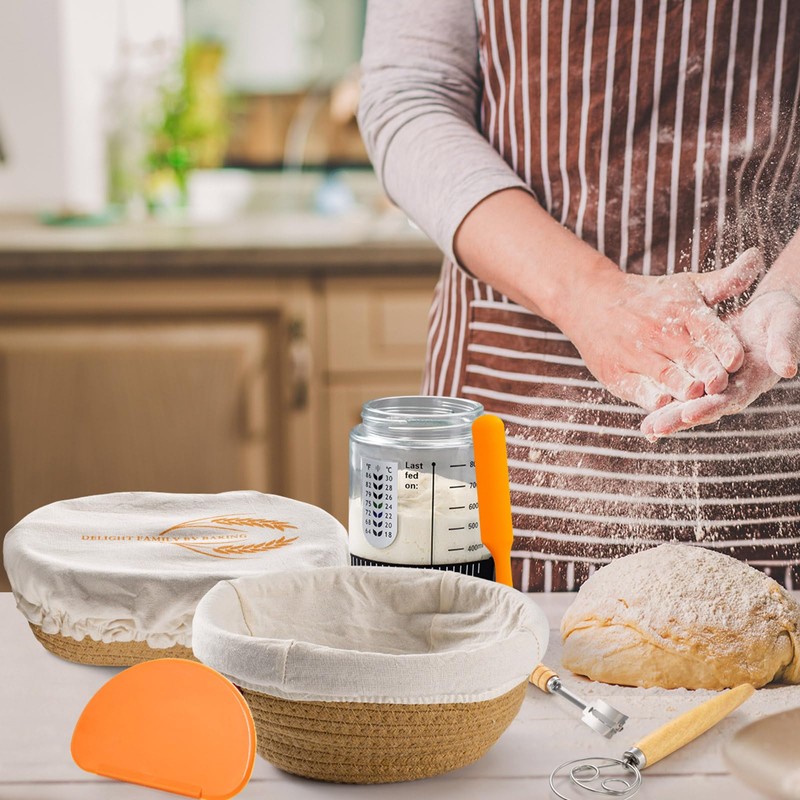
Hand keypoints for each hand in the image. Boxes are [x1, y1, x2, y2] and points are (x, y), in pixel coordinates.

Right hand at [557, 249, 762, 410]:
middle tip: (720, 384)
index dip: (724, 347)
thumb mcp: (685, 285)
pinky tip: (662, 402)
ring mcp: (636, 354)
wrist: (589, 300)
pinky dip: (649, 396)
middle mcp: (659, 333)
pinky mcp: (617, 374)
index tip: (735, 360)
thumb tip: (756, 259)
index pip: (709, 331)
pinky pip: (636, 389)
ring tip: (696, 395)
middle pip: (690, 357)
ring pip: (666, 375)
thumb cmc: (647, 297)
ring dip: (683, 387)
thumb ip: (725, 282)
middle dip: (707, 372)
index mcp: (682, 311)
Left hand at [640, 288, 799, 437]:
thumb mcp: (785, 325)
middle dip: (678, 418)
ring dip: (667, 416)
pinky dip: (664, 401)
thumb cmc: (781, 316)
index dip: (710, 406)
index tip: (689, 413)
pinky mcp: (703, 376)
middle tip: (655, 429)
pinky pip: (682, 391)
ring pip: (689, 403)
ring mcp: (717, 385)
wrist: (769, 311)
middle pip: (704, 407)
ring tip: (646, 430)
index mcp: (753, 380)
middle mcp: (733, 388)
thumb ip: (784, 346)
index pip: (730, 398)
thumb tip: (788, 368)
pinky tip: (646, 416)